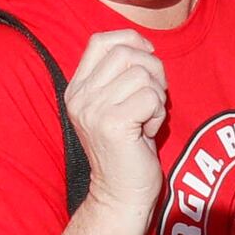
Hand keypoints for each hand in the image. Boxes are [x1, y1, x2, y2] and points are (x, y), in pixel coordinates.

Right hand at [61, 28, 170, 211]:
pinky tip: (148, 131)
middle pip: (126, 53)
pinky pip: (151, 97)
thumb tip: (144, 45)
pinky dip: (158, 113)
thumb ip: (120, 75)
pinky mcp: (112, 124)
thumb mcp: (116, 104)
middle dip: (153, 70)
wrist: (120, 194)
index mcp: (77, 89)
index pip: (100, 40)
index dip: (129, 40)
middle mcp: (80, 97)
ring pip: (142, 74)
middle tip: (154, 98)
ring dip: (156, 96)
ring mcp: (93, 110)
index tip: (147, 56)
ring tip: (147, 119)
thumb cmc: (127, 148)